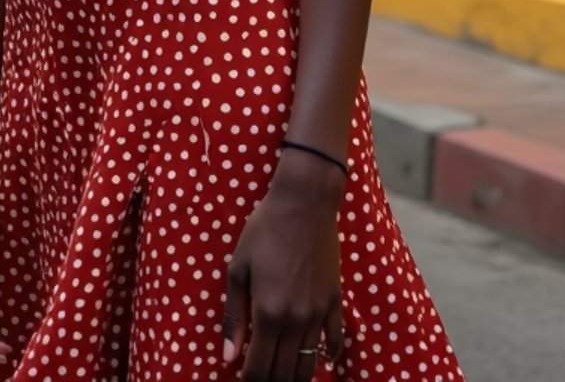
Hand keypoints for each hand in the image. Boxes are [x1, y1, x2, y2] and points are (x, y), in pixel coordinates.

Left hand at [222, 153, 345, 380]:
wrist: (305, 202)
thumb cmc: (265, 230)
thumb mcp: (239, 268)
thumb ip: (233, 315)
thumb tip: (228, 356)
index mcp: (268, 314)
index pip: (258, 369)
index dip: (248, 381)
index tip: (242, 378)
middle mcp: (296, 322)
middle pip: (284, 373)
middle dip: (269, 381)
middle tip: (260, 376)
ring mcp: (319, 314)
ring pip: (309, 365)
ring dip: (294, 376)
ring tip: (282, 373)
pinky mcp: (336, 302)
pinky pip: (335, 342)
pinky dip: (326, 357)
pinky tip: (318, 359)